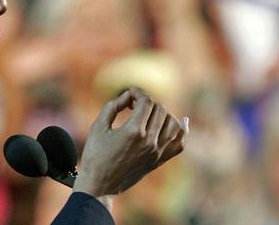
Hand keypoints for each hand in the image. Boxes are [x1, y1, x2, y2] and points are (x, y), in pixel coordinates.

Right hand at [73, 87, 188, 196]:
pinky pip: (179, 143)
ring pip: (172, 123)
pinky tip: (182, 120)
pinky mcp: (159, 161)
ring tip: (147, 114)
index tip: (129, 93)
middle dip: (146, 102)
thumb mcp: (97, 126)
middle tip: (132, 104)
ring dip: (161, 113)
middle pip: (159, 110)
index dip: (138, 92)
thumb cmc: (95, 155)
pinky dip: (183, 130)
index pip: (146, 102)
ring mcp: (157, 152)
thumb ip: (112, 106)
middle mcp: (149, 141)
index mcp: (133, 131)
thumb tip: (127, 97)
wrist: (100, 185)